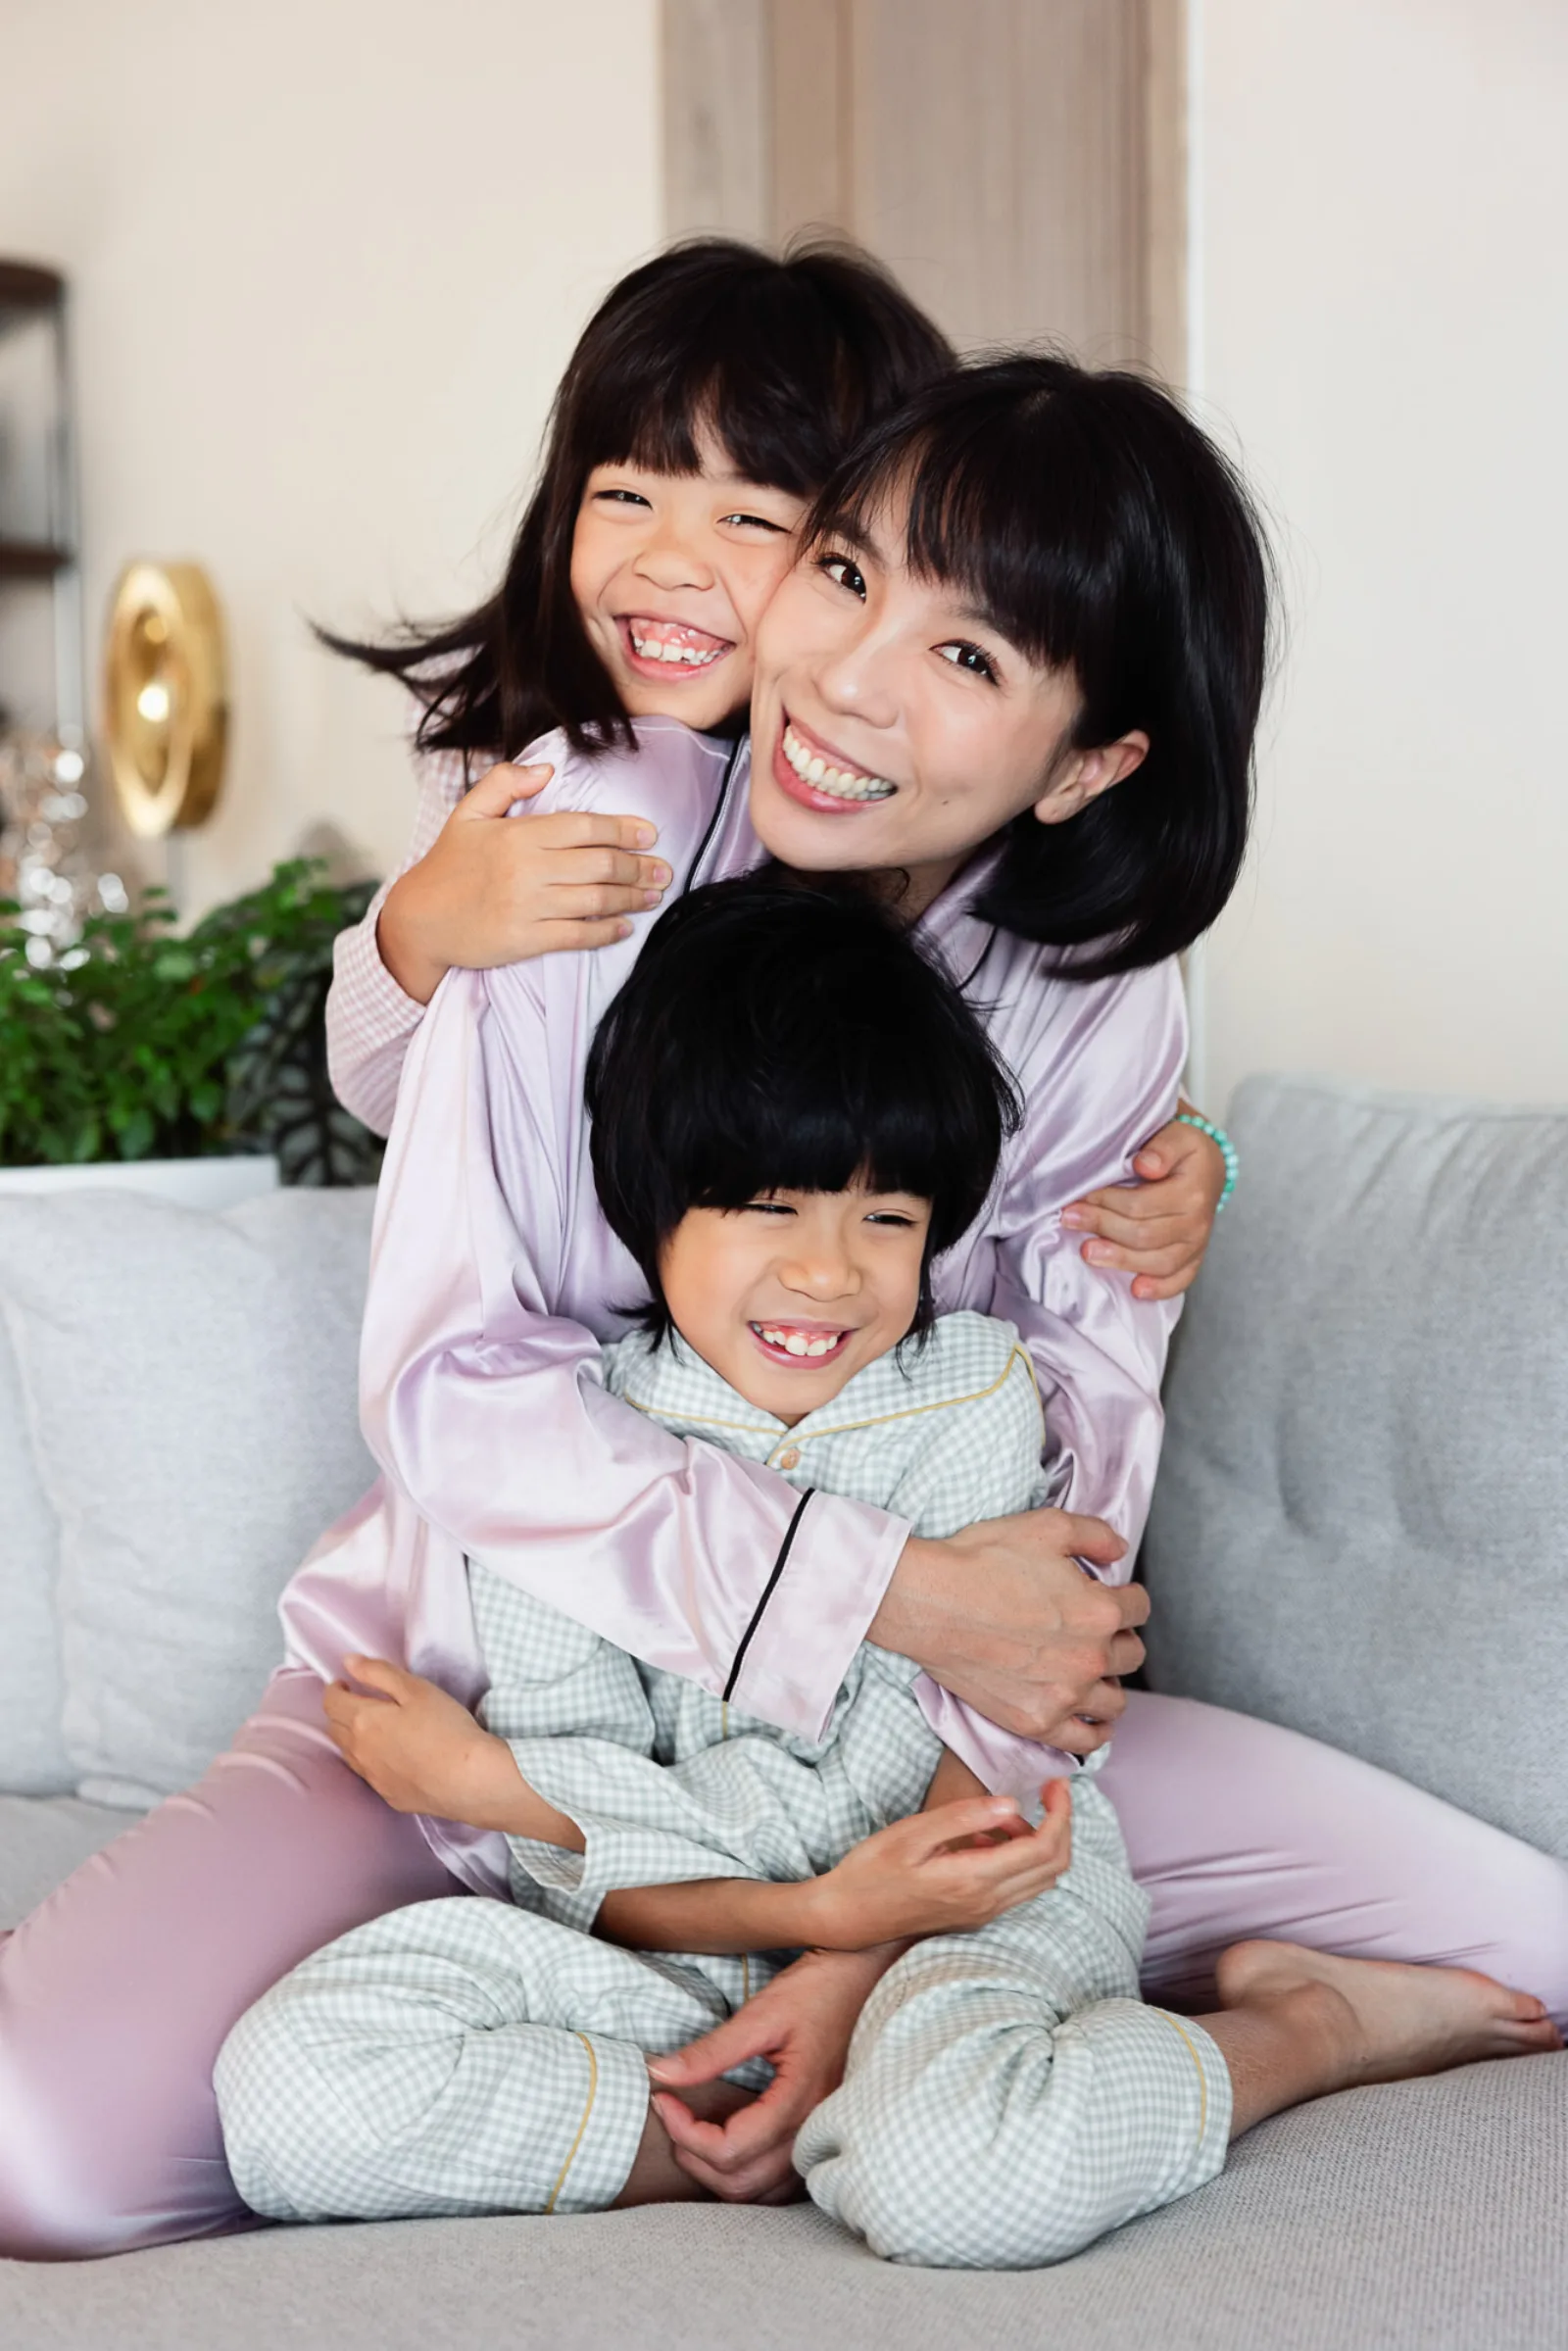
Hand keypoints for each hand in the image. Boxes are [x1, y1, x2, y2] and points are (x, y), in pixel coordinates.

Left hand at [323, 1655, 542, 1830]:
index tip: (344, 1683)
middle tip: (357, 1703)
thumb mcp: (416, 1689)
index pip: (332, 1703)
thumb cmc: (444, 1726)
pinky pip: (369, 1774)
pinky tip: (391, 1757)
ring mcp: (373, 1777)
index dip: (335, 1689)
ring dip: (352, 1737)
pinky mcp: (388, 1796)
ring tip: (372, 1729)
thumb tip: (348, 1662)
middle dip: (340, 1712)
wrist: (467, 1778)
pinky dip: (371, 1760)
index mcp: (363, 1721)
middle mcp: (359, 1752)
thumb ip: (379, 1673)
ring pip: (349, 1754)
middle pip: (335, 1729)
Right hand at [376, 761, 671, 1003]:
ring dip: (632, 897)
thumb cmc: (448, 866)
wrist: (419, 920)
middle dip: (638, 866)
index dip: (622, 829)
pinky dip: (607, 931)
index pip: (584, 827)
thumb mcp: (468, 813)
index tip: (649, 833)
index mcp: (518, 834)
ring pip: (595, 900)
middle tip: (661, 868)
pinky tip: (625, 926)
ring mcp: (527, 907)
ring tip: (653, 894)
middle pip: (599, 864)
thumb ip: (506, 783)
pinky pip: (578, 935)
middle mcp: (526, 870)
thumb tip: (548, 770)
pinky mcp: (525, 940)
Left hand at [646, 1945, 895, 2202]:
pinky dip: (749, 2173)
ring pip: (763, 2192)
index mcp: (799, 2100)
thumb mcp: (763, 2012)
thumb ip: (712, 2051)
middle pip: (741, 2182)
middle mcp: (816, 2129)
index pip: (729, 2149)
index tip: (664, 2098)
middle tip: (674, 2115)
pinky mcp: (827, 2131)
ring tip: (696, 2130)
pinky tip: (733, 2140)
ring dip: (719, 2171)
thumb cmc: (823, 1987)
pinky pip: (783, 2181)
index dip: (684, 2131)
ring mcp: (825, 2135)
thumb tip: (659, 2074)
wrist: (874, 1976)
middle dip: (694, 2156)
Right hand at [807, 1780, 1071, 1947]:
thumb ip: (964, 1817)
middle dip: (1062, 1824)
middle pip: (1053, 1866)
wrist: (848, 1917)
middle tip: (1050, 1789)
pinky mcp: (976, 1914)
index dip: (1061, 1812)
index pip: (1043, 1848)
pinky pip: (1019, 1886)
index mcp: (974, 1879)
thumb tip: (1011, 1802)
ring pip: (1041, 1879)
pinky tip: (989, 1837)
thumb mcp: (911, 1833)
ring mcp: (984, 1913)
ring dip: (1040, 1841)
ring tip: (1001, 1814)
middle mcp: (987, 1903)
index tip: (1057, 1781)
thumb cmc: (872, 1870)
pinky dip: (1021, 1857)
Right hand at [872, 1510, 1144, 1745]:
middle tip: (1093, 1629)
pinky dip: (1095, 1732)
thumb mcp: (1045, 1527)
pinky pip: (1085, 1742)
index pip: (1139, 1608)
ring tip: (1091, 1671)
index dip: (1125, 1595)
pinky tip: (1092, 1720)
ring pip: (1115, 1700)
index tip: (1110, 1595)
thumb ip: (1094, 1535)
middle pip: (1131, 1654)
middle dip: (1118, 1636)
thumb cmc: (982, 1561)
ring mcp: (1064, 1695)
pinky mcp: (1036, 1721)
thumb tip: (1120, 1549)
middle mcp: (1090, 1658)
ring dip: (1109, 1682)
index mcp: (1100, 1611)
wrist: (931, 1603)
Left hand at [1061, 1099, 1225, 1301]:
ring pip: (1157, 1262)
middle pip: (1144, 1235)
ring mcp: (1198, 1244)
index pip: (1141, 1205)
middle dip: (1101, 1227)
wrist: (1207, 1168)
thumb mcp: (1178, 1135)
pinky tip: (1135, 1290)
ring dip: (1119, 1260)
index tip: (1079, 1197)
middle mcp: (1198, 1221)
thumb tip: (1145, 1165)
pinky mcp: (1194, 1259)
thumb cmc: (1184, 1151)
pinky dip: (1159, 1289)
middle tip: (1069, 1219)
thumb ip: (1162, 1147)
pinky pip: (1180, 1280)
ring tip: (1087, 1252)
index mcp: (1193, 1190)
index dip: (1106, 1203)